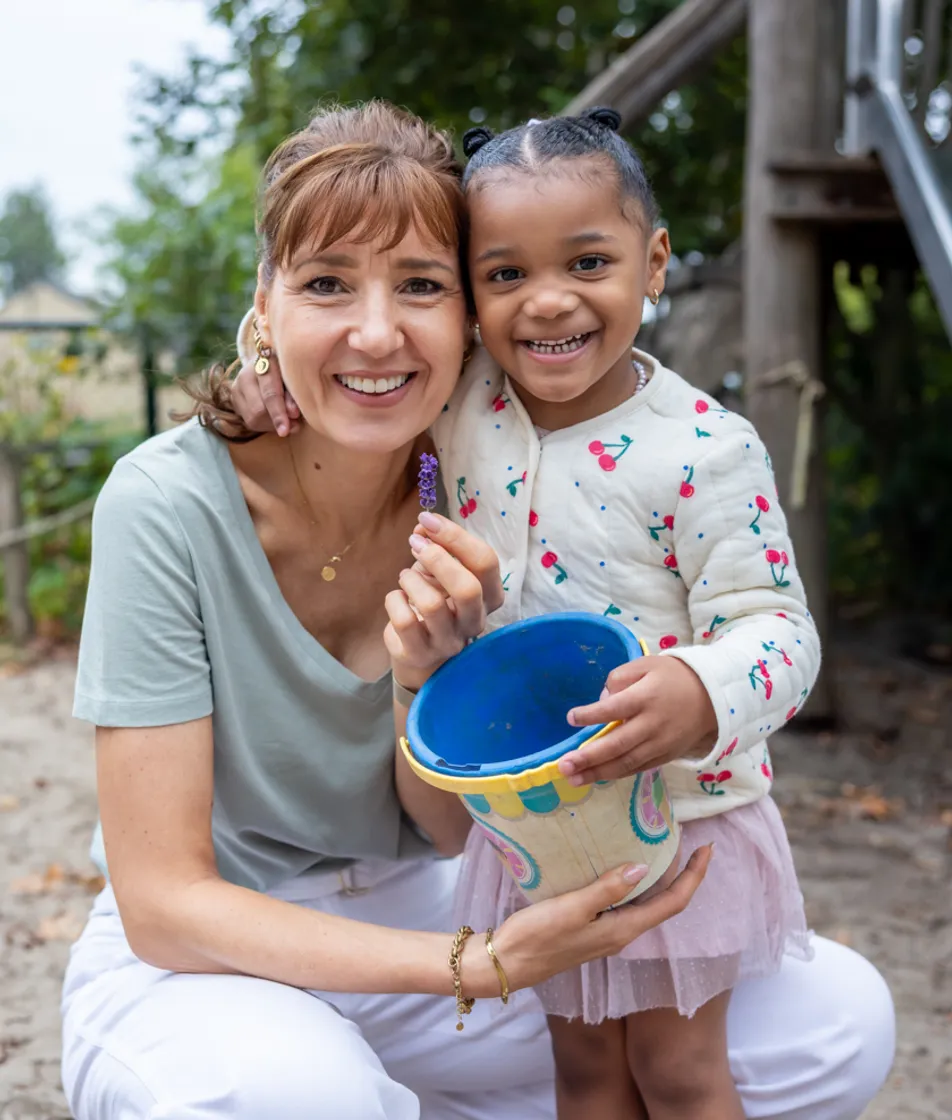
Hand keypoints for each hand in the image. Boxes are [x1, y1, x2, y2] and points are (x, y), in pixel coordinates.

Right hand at [230, 353, 300, 436]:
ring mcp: (236, 387)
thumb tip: (292, 415)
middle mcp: (245, 375)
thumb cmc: (287, 370)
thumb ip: (294, 395)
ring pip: (252, 419)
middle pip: (258, 410)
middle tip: (295, 423)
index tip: (285, 431)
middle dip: (276, 421)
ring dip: (272, 425)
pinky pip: (249, 422)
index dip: (278, 414)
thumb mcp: (294, 378)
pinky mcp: (234, 399)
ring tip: (287, 421)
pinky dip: (265, 425)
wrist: (270, 361)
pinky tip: (275, 419)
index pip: (269, 394)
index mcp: (264, 363)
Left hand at [384, 512, 502, 691]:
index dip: (456, 536)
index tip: (428, 519)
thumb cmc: (435, 599)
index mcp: (489, 596)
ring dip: (411, 579)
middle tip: (416, 543)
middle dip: (438, 558)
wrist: (418, 648)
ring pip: (432, 605)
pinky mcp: (420, 653)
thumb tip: (424, 525)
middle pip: (468, 588)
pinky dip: (394, 600)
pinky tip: (397, 599)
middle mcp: (475, 621)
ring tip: (405, 576)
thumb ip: (437, 546)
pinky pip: (404, 621)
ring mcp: (449, 641)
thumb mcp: (440, 571)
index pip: (485, 562)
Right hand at [464, 846, 712, 996]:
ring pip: (645, 903)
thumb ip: (607, 889)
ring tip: (660, 846)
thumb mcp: (572, 909)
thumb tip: (643, 867)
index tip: (706, 849)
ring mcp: (606, 933)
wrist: (506, 964)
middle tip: (687, 840)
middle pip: (664, 903)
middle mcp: (621, 933)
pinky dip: (634, 883)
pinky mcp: (590, 928)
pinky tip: (621, 866)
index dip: (693, 876)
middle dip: (682, 874)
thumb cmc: (536, 937)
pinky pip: (624, 903)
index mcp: (623, 929)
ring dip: (659, 878)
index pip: (672, 903)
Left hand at [558, 656, 716, 785]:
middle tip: (563, 766)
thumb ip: (620, 678)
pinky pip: (638, 768)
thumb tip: (602, 700)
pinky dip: (617, 774)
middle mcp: (652, 724)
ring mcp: (660, 744)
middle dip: (588, 757)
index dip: (591, 715)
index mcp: (646, 698)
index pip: (614, 709)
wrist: (713, 697)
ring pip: (626, 763)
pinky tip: (597, 777)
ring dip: (598, 773)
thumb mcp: (647, 664)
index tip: (571, 718)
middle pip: (617, 744)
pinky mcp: (665, 756)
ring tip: (573, 779)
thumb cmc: (674, 676)